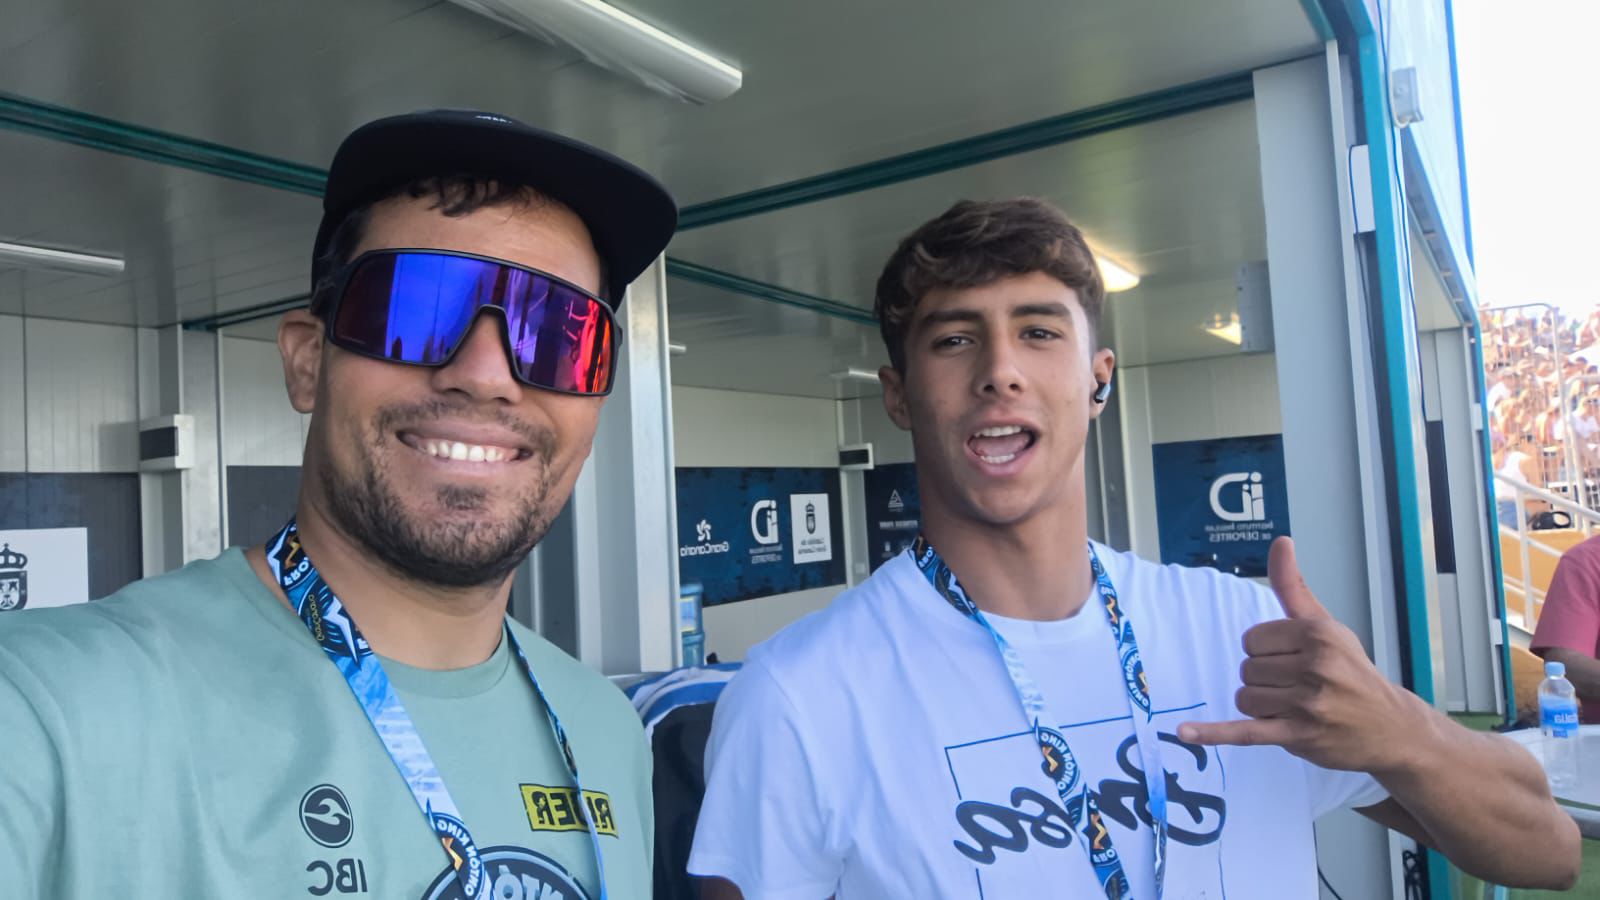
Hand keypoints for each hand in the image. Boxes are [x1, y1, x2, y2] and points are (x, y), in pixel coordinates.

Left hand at [1178, 537, 1424, 773]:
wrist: (1390, 727)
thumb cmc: (1352, 672)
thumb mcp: (1326, 626)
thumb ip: (1293, 587)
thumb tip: (1280, 541)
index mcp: (1317, 634)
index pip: (1251, 639)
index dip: (1265, 651)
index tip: (1293, 660)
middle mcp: (1314, 666)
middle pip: (1246, 669)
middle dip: (1265, 679)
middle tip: (1300, 687)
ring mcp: (1307, 703)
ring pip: (1244, 698)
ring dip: (1261, 706)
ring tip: (1295, 707)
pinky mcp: (1299, 735)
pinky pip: (1245, 732)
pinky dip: (1214, 733)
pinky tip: (1185, 732)